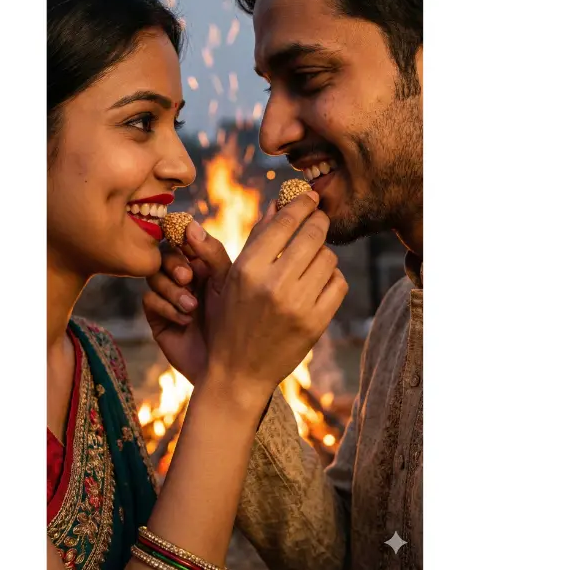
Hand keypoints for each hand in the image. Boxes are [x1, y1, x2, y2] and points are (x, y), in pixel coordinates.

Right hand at [142, 222, 231, 382]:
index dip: (182, 238)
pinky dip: (167, 308)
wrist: (232, 368)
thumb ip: (212, 252)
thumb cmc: (239, 323)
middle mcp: (183, 276)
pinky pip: (148, 300)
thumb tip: (191, 223)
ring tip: (193, 306)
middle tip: (189, 278)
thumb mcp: (228, 282)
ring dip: (172, 289)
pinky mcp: (157, 317)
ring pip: (153, 275)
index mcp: (203, 263)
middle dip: (175, 264)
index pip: (184, 239)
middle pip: (164, 253)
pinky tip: (185, 321)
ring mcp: (168, 296)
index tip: (188, 244)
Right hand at [200, 191, 347, 409]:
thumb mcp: (232, 277)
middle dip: (319, 221)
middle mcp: (272, 285)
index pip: (284, 222)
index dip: (301, 204)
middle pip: (312, 234)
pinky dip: (332, 278)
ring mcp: (297, 306)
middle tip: (319, 218)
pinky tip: (318, 282)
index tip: (309, 197)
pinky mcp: (316, 323)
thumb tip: (279, 203)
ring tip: (312, 259)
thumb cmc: (231, 318)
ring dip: (323, 253)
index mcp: (247, 269)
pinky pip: (338, 283)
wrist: (239, 372)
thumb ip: (256, 239)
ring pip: (328, 258)